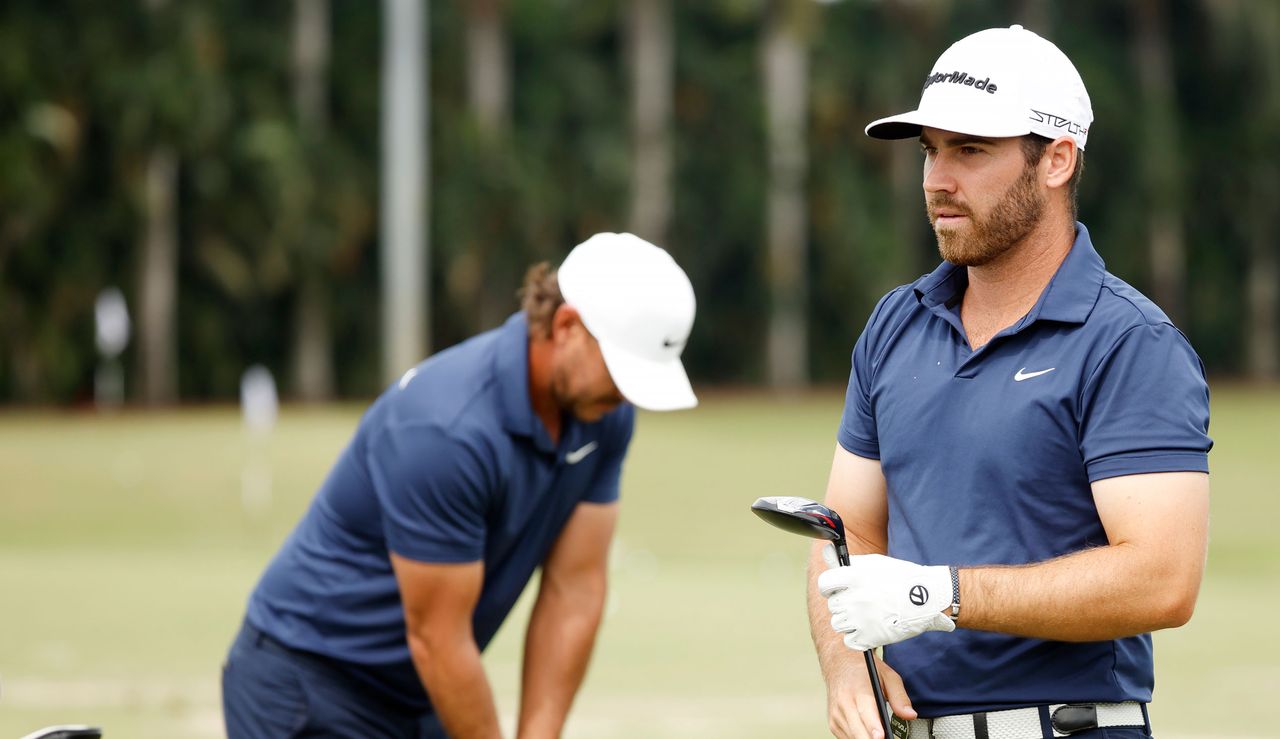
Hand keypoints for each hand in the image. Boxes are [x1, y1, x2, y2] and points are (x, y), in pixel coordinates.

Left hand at [817, 544, 954, 649]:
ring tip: (866, 615)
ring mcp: (860, 619)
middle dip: (843, 603)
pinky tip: (868, 628)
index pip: (824, 584)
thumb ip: (848, 561)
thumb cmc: (900, 577)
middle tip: (861, 602)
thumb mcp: (873, 563)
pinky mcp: (869, 637)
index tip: (836, 589)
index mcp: (854, 577)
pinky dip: (856, 637)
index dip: (829, 587)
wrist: (927, 598)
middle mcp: (854, 598)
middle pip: (832, 605)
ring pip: (838, 623)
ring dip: (848, 621)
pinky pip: (848, 640)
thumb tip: (826, 551)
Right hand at [825, 652, 915, 738]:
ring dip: (866, 738)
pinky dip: (858, 737)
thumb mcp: (887, 676)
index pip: (866, 713)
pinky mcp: (833, 722)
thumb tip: (910, 715)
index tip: (881, 736)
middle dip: (873, 738)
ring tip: (879, 734)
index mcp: (859, 690)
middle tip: (886, 737)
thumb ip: (900, 697)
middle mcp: (844, 703)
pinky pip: (846, 738)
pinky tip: (866, 732)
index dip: (874, 728)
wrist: (839, 661)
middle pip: (858, 732)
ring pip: (853, 738)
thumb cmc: (862, 669)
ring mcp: (836, 714)